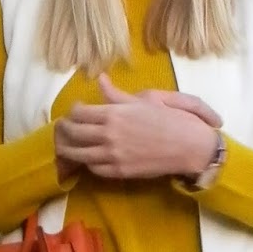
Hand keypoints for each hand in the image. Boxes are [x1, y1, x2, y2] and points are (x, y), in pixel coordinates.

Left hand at [53, 74, 220, 180]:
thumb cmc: (171, 119)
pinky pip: (94, 168)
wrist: (189, 146)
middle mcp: (109, 134)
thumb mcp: (146, 100)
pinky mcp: (119, 171)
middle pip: (74, 132)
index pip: (80, 112)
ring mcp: (113, 155)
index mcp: (115, 113)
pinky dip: (87, 163)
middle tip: (63, 128)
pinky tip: (88, 158)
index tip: (76, 111)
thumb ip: (117, 94)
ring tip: (65, 146)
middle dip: (65, 129)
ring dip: (69, 149)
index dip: (74, 111)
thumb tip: (100, 80)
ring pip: (79, 154)